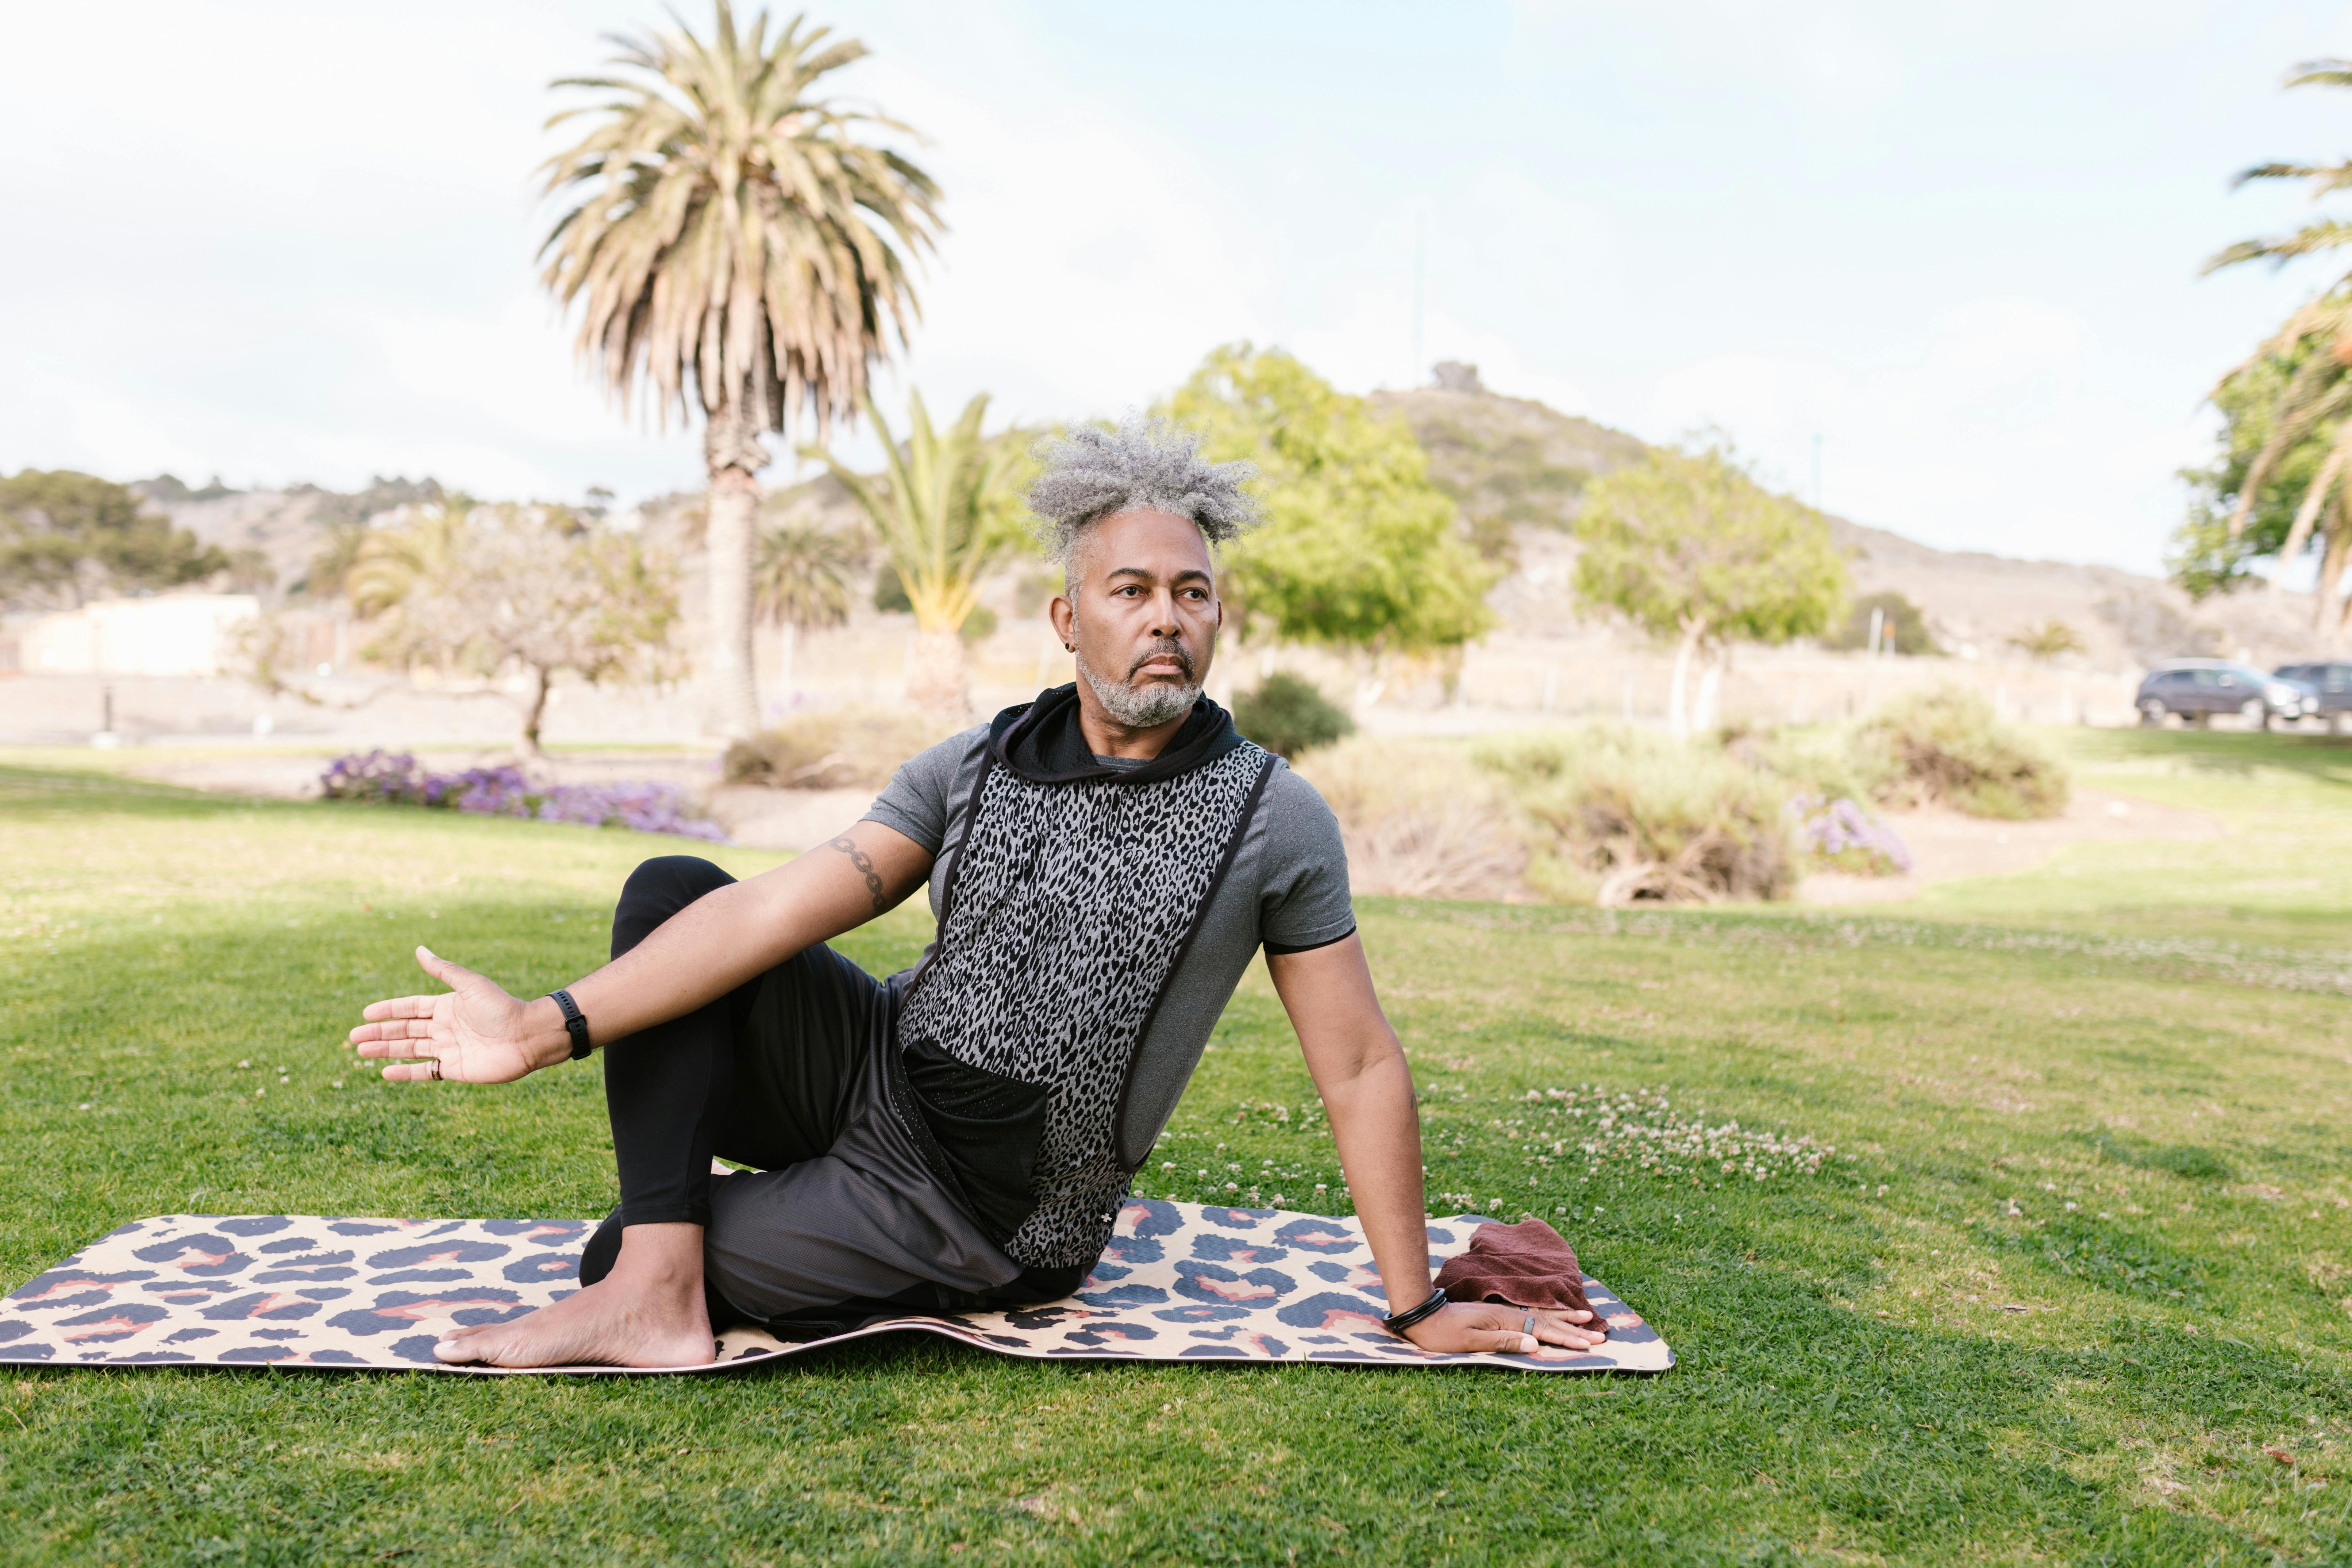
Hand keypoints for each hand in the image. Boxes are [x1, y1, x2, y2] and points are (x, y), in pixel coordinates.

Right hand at [348, 947, 552, 1083]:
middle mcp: (445, 1027)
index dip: (388, 1010)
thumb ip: (444, 970)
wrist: (527, 1037)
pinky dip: (405, 1073)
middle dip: (379, 1034)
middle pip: (405, 1030)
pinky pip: (425, 1072)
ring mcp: (449, 1049)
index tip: (366, 1013)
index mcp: (448, 1006)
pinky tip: (385, 1073)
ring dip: (386, 1051)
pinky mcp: (455, 1068)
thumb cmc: (502, 1008)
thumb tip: (419, 949)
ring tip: (361, 1053)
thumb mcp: (470, 985)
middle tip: (353, 1038)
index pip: (410, 1007)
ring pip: (410, 1050)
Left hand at [1401, 1300, 1607, 1354]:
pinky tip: (1555, 1316)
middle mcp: (1508, 1314)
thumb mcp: (1470, 1341)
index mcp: (1504, 1321)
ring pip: (1542, 1315)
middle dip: (1575, 1330)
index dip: (1567, 1339)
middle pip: (1548, 1322)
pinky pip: (1530, 1314)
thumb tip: (1535, 1343)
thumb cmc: (1442, 1333)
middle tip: (1600, 1335)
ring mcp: (1503, 1313)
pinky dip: (1547, 1315)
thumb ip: (1503, 1341)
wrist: (1422, 1315)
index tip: (1589, 1344)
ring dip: (1565, 1320)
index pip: (1543, 1331)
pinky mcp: (1497, 1315)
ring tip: (1587, 1318)